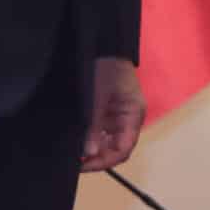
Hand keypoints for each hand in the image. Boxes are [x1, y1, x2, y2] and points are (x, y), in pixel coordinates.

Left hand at [80, 56, 146, 170]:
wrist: (105, 44)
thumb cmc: (106, 66)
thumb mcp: (97, 97)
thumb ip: (93, 125)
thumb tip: (89, 151)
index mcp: (134, 115)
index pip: (123, 149)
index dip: (104, 161)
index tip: (85, 165)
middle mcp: (129, 118)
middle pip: (117, 149)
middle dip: (98, 158)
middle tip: (78, 162)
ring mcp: (119, 115)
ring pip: (109, 142)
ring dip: (94, 149)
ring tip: (76, 154)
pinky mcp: (109, 111)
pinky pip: (103, 131)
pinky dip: (92, 138)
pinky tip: (79, 141)